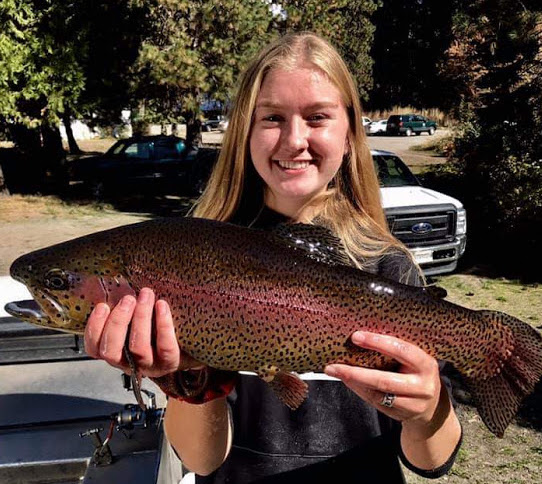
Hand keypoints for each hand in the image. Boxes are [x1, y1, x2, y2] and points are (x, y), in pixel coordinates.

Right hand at [84, 287, 180, 377]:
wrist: (186, 350)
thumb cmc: (157, 332)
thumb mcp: (136, 322)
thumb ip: (125, 310)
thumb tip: (118, 284)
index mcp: (116, 352)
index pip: (94, 348)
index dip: (94, 328)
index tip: (102, 306)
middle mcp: (128, 363)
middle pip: (111, 350)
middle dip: (117, 322)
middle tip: (127, 299)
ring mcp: (149, 365)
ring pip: (138, 347)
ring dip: (140, 318)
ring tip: (146, 296)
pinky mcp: (169, 362)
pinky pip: (165, 346)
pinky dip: (163, 325)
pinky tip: (162, 306)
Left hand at [325, 331, 445, 433]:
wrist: (431, 408)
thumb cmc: (416, 374)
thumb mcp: (414, 360)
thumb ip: (396, 350)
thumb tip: (360, 337)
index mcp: (426, 365)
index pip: (402, 350)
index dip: (378, 343)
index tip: (356, 337)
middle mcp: (423, 387)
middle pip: (385, 380)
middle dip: (356, 372)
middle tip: (333, 365)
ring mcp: (413, 404)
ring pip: (377, 394)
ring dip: (353, 382)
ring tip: (334, 371)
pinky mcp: (401, 415)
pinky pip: (375, 401)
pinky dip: (358, 390)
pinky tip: (347, 380)